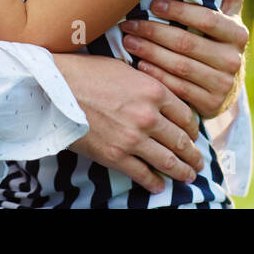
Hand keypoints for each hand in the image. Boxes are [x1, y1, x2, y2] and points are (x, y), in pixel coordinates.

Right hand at [53, 53, 204, 194]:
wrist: (54, 89)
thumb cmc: (87, 73)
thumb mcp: (125, 68)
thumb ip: (146, 84)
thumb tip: (158, 97)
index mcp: (154, 90)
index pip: (186, 115)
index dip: (193, 129)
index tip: (193, 135)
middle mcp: (148, 116)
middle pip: (181, 141)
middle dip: (193, 154)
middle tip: (199, 162)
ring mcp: (133, 138)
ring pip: (167, 161)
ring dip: (182, 171)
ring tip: (188, 176)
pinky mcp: (116, 156)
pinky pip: (142, 174)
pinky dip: (154, 183)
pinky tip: (159, 185)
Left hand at [118, 0, 248, 118]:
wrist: (223, 86)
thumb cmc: (217, 39)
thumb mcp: (227, 12)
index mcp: (238, 34)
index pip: (206, 18)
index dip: (178, 10)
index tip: (153, 3)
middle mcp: (235, 60)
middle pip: (186, 43)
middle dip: (153, 32)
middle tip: (128, 23)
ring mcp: (223, 85)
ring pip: (177, 66)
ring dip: (148, 52)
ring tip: (127, 41)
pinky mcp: (209, 105)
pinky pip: (176, 88)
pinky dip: (155, 75)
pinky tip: (138, 65)